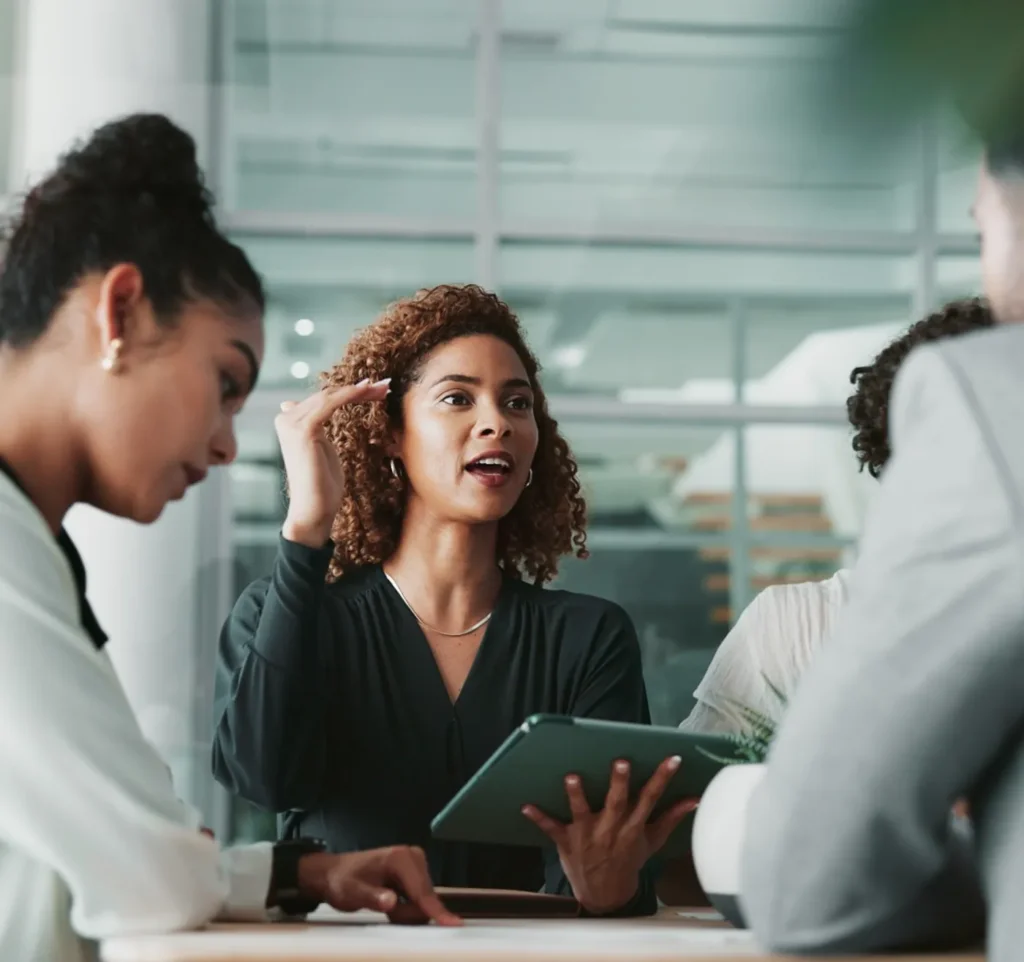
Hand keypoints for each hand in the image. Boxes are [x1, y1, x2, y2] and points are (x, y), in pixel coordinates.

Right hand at [276, 379, 389, 546]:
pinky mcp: (304, 429)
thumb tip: (304, 410)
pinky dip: (351, 395)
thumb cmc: (322, 485)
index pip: (323, 398)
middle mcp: (286, 418)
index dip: (349, 391)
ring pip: (331, 396)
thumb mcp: (322, 449)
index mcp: (289, 421)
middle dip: (359, 389)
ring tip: (384, 388)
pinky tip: (368, 392)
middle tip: (385, 385)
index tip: (375, 388)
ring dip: (360, 390)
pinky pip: (330, 404)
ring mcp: (292, 423)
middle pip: (327, 394)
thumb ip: (316, 428)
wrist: (314, 509)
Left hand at [296, 846, 460, 925]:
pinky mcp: (415, 873)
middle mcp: (412, 856)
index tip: (452, 923)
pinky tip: (391, 902)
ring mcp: (415, 864)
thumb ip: (372, 898)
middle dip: (407, 912)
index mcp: (400, 858)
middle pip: (425, 898)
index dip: (434, 910)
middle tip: (383, 907)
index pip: (421, 891)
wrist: (334, 874)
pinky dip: (407, 907)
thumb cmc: (342, 881)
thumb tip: (391, 901)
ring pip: (423, 901)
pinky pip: (419, 899)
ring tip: (384, 903)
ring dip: (406, 911)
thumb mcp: (352, 892)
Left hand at [522, 755, 697, 914]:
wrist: (606, 894)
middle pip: (616, 803)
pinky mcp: (567, 842)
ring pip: (582, 813)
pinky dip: (539, 818)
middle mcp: (611, 830)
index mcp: (633, 827)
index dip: (662, 779)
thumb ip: (671, 817)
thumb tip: (694, 799)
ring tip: (572, 777)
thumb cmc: (629, 860)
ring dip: (577, 796)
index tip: (672, 759)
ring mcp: (588, 836)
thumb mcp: (652, 841)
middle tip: (621, 761)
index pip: (650, 799)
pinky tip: (526, 805)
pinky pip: (551, 829)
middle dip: (619, 783)